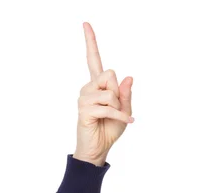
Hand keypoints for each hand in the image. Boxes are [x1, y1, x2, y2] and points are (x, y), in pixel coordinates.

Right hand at [74, 22, 133, 165]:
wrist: (99, 148)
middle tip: (115, 108)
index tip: (86, 23)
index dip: (91, 42)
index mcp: (97, 85)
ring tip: (113, 118)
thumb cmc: (110, 129)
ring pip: (110, 93)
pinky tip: (127, 122)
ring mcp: (84, 98)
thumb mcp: (124, 110)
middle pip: (109, 75)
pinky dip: (121, 117)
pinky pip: (109, 108)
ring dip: (118, 108)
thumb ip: (126, 94)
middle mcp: (88, 88)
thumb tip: (128, 77)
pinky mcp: (84, 110)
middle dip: (118, 92)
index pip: (93, 59)